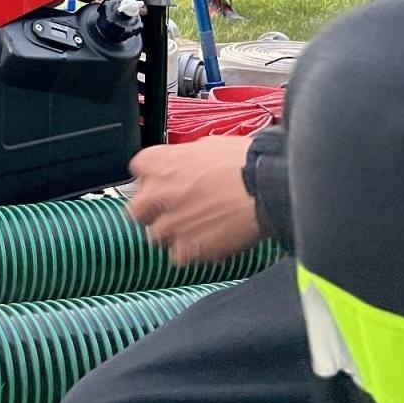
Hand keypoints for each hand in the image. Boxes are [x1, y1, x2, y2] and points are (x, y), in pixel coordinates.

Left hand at [125, 136, 260, 264]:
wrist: (266, 186)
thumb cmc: (243, 162)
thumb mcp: (204, 146)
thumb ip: (182, 160)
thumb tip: (183, 166)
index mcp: (157, 162)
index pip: (137, 172)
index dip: (153, 180)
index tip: (164, 184)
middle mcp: (155, 193)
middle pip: (137, 210)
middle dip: (153, 212)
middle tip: (175, 211)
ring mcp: (169, 224)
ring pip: (156, 236)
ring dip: (172, 234)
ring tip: (198, 227)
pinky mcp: (187, 249)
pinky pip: (178, 256)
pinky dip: (190, 252)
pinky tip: (207, 241)